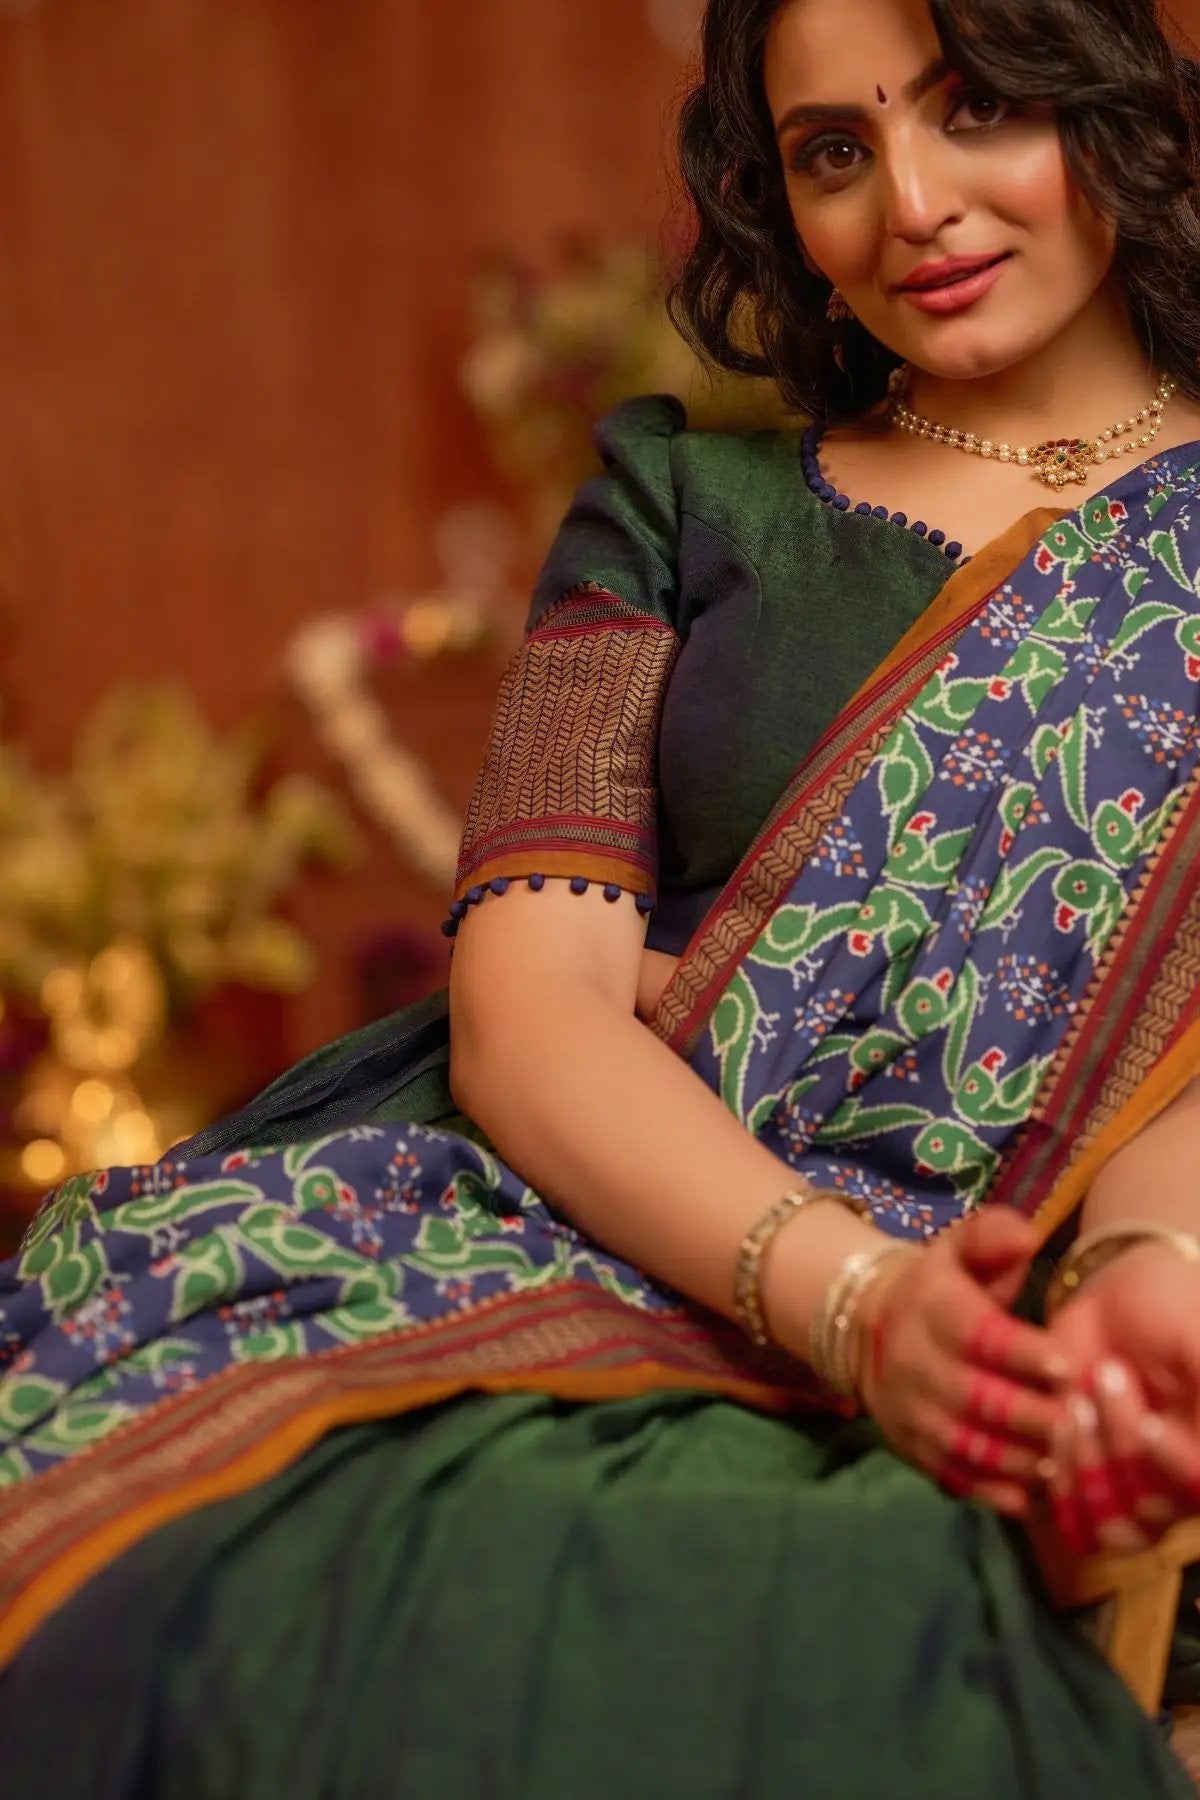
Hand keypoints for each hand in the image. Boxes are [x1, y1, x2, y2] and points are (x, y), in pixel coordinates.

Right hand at [854, 1209, 1070, 1519]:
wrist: (865, 1328)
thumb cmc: (938, 1287)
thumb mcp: (957, 1249)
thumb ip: (991, 1236)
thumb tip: (1027, 1237)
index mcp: (932, 1310)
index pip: (976, 1335)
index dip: (1021, 1353)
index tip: (1064, 1365)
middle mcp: (916, 1364)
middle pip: (977, 1398)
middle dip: (1032, 1414)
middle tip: (1080, 1421)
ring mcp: (913, 1413)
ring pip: (969, 1444)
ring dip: (1020, 1458)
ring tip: (1066, 1459)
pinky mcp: (915, 1450)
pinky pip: (955, 1477)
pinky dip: (994, 1491)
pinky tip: (1033, 1495)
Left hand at [1046, 1242, 1199, 1553]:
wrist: (1110, 1293)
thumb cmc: (1166, 1304)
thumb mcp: (1194, 1329)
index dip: (1179, 1467)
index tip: (1152, 1423)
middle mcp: (1183, 1483)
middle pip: (1156, 1511)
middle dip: (1123, 1446)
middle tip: (1106, 1373)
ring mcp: (1137, 1490)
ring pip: (1117, 1528)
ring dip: (1088, 1468)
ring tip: (1075, 1401)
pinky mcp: (1091, 1484)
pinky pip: (1076, 1525)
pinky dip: (1063, 1484)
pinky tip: (1057, 1425)